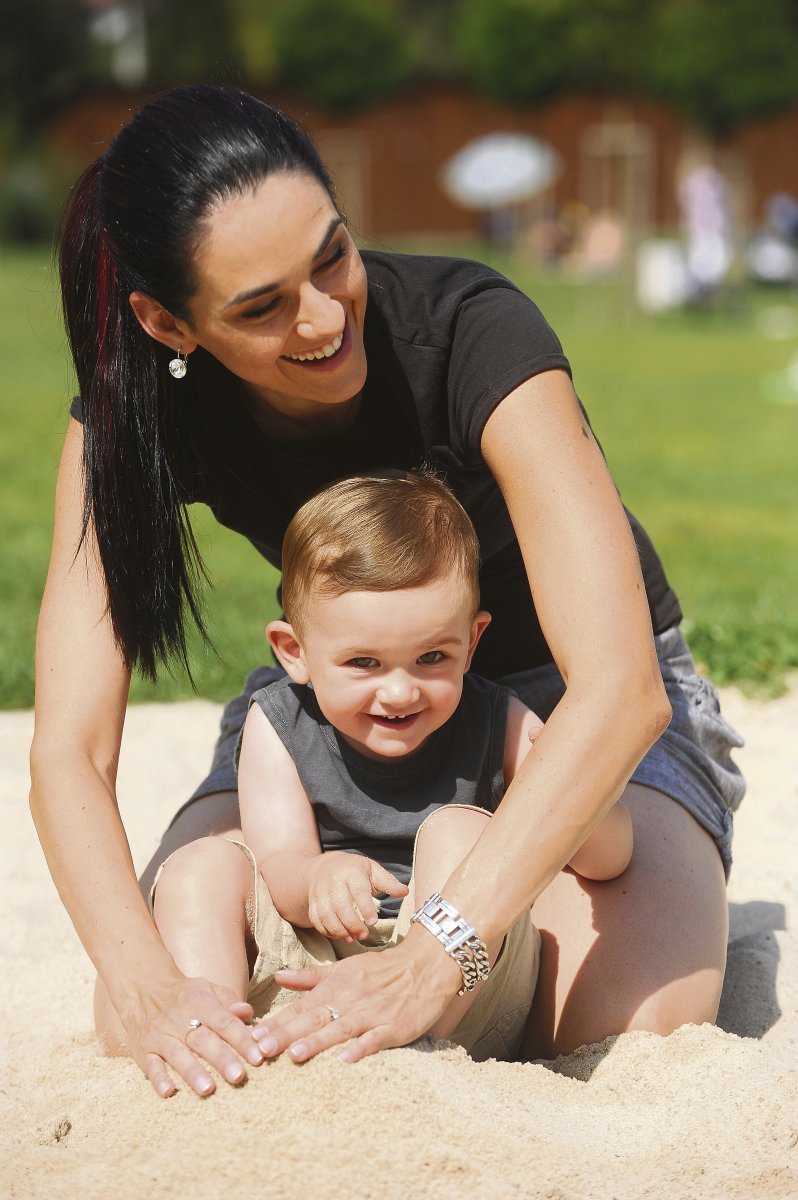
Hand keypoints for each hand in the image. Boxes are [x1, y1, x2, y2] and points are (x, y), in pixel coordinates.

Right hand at [120, 973, 264, 1098]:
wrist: (142, 989)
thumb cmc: (185, 995)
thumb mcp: (207, 989)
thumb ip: (229, 1002)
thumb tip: (248, 1013)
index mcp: (201, 1004)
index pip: (224, 1022)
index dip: (241, 1039)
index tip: (258, 1056)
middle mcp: (181, 1020)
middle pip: (203, 1040)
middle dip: (221, 1059)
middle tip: (239, 1076)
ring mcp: (161, 1035)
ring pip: (178, 1055)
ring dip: (192, 1072)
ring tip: (208, 1089)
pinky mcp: (145, 1050)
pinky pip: (150, 1065)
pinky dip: (158, 1078)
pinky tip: (167, 1092)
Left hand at [251, 925, 462, 1063]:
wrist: (426, 963)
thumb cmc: (382, 968)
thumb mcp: (344, 968)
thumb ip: (311, 976)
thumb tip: (278, 977)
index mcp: (335, 986)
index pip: (300, 1007)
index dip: (276, 1023)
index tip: (252, 1036)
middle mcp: (350, 999)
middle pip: (313, 1019)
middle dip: (286, 1035)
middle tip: (260, 1050)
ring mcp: (372, 1013)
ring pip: (340, 1029)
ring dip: (317, 1042)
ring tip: (294, 1055)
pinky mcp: (394, 1026)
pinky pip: (375, 1039)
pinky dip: (360, 1049)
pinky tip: (345, 1062)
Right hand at [306, 852, 407, 941]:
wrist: (324, 867)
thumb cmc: (354, 871)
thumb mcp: (373, 870)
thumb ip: (388, 883)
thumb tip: (405, 892)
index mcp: (352, 872)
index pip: (358, 890)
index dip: (365, 907)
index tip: (373, 921)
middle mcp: (333, 881)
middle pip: (340, 905)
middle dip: (352, 923)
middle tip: (364, 935)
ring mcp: (320, 892)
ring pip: (326, 914)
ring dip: (338, 930)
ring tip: (352, 938)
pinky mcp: (312, 902)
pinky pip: (316, 919)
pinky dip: (327, 931)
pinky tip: (339, 936)